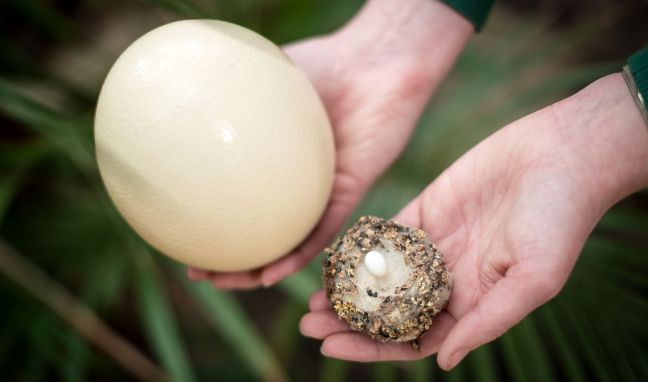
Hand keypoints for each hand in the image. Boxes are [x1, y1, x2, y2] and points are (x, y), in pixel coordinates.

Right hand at [188, 0, 472, 287]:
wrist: (376, 61)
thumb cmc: (324, 62)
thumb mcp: (263, 79)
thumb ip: (226, 94)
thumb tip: (181, 99)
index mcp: (279, 164)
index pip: (242, 201)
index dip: (214, 224)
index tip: (182, 239)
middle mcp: (301, 184)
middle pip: (264, 232)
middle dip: (232, 260)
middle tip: (201, 273)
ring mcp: (324, 192)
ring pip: (290, 245)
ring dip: (258, 271)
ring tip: (225, 283)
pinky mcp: (350, 194)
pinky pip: (321, 232)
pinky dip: (296, 256)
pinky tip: (269, 274)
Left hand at [299, 73, 647, 368]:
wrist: (561, 156)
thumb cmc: (558, 220)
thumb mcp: (533, 280)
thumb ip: (488, 321)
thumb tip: (443, 361)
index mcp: (472, 304)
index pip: (414, 339)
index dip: (373, 348)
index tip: (332, 346)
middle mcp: (449, 280)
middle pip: (390, 312)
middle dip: (350, 322)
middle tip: (309, 325)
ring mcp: (435, 246)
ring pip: (381, 277)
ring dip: (348, 289)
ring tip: (311, 298)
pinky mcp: (426, 210)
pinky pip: (385, 236)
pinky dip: (359, 248)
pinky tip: (332, 257)